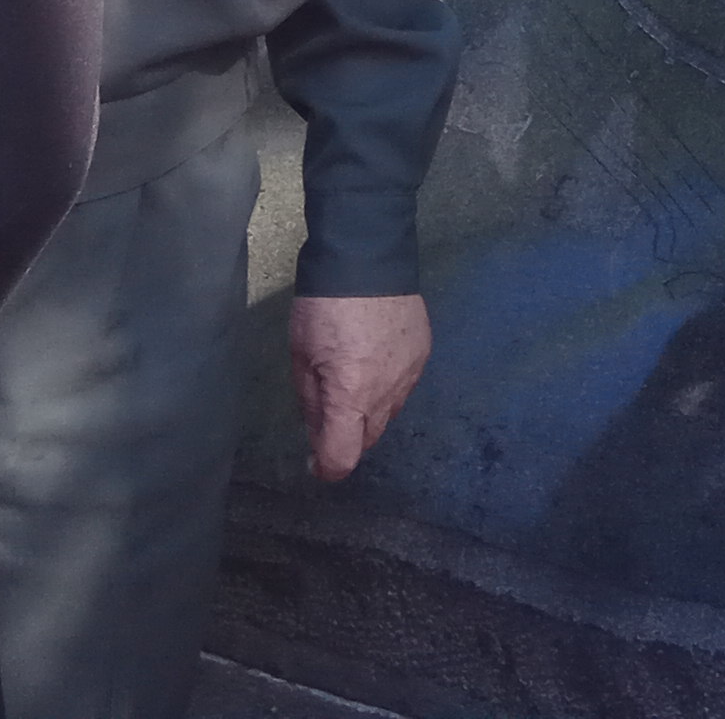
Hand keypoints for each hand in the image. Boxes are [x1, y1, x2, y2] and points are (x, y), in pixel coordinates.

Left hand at [289, 293, 430, 480]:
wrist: (367, 257)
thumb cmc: (323, 306)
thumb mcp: (301, 355)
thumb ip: (311, 403)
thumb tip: (317, 437)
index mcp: (351, 395)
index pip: (343, 456)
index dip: (327, 467)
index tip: (316, 461)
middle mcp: (387, 394)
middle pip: (367, 439)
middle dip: (346, 435)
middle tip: (328, 409)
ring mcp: (410, 375)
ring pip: (387, 414)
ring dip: (367, 410)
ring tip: (351, 375)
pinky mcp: (422, 356)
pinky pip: (402, 387)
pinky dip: (386, 384)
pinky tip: (373, 358)